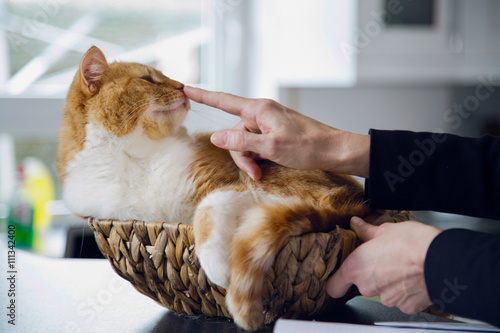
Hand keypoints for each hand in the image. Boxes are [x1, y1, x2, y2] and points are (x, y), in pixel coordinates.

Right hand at [184, 86, 369, 179]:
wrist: (334, 150)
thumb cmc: (307, 146)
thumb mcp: (271, 147)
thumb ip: (241, 141)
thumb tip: (216, 137)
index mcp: (259, 109)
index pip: (224, 101)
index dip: (204, 96)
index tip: (186, 89)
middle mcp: (262, 113)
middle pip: (235, 132)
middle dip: (241, 154)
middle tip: (255, 171)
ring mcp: (269, 123)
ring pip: (246, 142)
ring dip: (250, 159)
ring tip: (262, 171)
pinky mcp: (275, 133)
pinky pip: (257, 144)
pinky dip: (259, 157)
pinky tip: (268, 166)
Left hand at [326, 217, 441, 313]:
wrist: (441, 258)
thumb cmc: (412, 242)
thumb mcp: (384, 230)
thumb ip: (366, 231)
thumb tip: (356, 225)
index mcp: (356, 267)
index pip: (334, 286)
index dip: (336, 282)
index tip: (340, 278)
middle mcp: (368, 286)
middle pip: (362, 285)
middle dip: (371, 275)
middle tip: (384, 260)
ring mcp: (387, 298)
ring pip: (382, 292)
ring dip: (388, 283)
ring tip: (402, 266)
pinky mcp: (406, 306)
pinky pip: (401, 299)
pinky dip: (405, 291)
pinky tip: (412, 277)